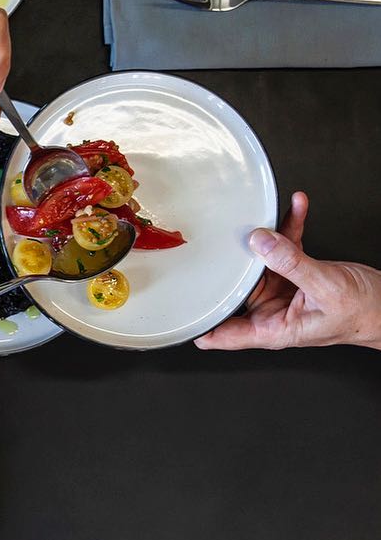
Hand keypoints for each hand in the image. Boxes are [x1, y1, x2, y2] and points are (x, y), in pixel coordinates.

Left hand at [195, 192, 380, 350]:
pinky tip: (295, 206)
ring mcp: (280, 290)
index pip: (222, 333)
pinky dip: (289, 226)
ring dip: (260, 238)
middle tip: (215, 239)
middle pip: (232, 288)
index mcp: (272, 329)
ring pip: (256, 261)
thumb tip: (260, 242)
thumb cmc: (363, 313)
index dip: (198, 322)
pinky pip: (285, 246)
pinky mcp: (294, 272)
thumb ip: (291, 264)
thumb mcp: (326, 287)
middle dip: (224, 265)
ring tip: (261, 216)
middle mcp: (270, 311)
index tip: (177, 307)